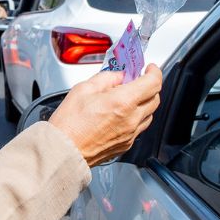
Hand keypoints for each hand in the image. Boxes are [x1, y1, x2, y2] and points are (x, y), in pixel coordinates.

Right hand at [47, 63, 163, 166]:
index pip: (153, 83)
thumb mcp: (84, 88)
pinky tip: (122, 113)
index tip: (150, 68)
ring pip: (150, 114)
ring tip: (128, 97)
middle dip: (149, 86)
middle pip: (155, 98)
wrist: (64, 150)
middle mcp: (131, 119)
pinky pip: (140, 127)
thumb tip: (119, 75)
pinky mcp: (127, 144)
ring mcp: (131, 133)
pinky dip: (137, 116)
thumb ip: (107, 78)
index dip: (154, 72)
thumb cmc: (70, 124)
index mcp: (123, 102)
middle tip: (137, 80)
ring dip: (144, 102)